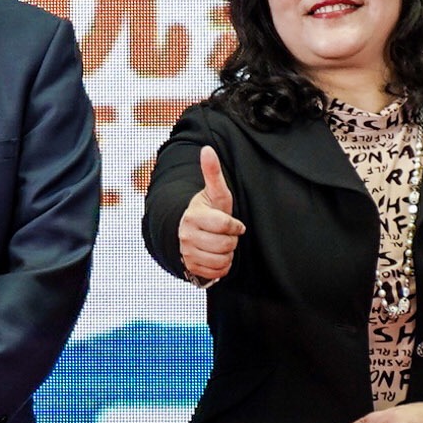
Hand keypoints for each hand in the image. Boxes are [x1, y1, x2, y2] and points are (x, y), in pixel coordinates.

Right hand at [177, 145, 244, 284]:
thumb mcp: (214, 193)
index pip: (226, 225)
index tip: (235, 223)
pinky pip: (217, 272)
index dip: (236, 226)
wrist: (189, 231)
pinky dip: (222, 266)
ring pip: (222, 260)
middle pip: (226, 244)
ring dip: (227, 254)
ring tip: (222, 244)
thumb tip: (207, 149)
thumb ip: (212, 173)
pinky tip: (217, 255)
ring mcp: (187, 253)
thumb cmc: (209, 210)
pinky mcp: (190, 267)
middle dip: (231, 240)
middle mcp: (187, 235)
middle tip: (226, 234)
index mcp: (194, 216)